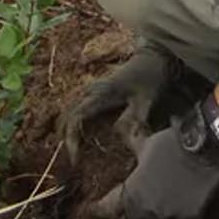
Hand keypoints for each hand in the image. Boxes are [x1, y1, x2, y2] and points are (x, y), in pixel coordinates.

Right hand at [60, 44, 181, 163]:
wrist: (153, 57)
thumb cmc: (150, 78)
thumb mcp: (147, 99)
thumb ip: (138, 118)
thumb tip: (128, 138)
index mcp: (102, 93)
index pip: (77, 117)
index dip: (71, 138)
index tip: (75, 158)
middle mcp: (92, 90)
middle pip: (67, 115)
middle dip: (66, 137)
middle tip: (73, 160)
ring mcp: (92, 89)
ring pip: (70, 110)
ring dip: (68, 130)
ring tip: (74, 152)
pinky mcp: (96, 91)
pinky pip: (77, 108)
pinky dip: (74, 123)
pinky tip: (80, 138)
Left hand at [90, 102, 218, 218]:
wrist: (206, 150)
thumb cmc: (171, 144)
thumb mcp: (146, 144)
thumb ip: (131, 144)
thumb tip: (120, 130)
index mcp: (132, 194)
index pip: (110, 209)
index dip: (100, 209)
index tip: (92, 209)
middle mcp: (149, 211)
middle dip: (128, 213)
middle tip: (126, 206)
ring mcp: (170, 217)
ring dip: (151, 214)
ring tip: (152, 204)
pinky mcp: (190, 218)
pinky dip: (173, 215)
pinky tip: (174, 206)